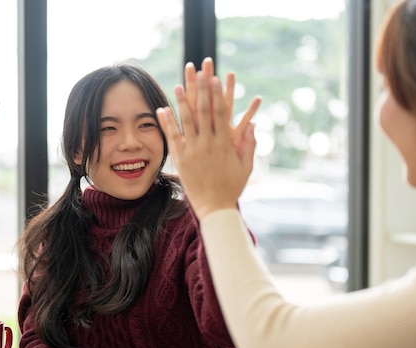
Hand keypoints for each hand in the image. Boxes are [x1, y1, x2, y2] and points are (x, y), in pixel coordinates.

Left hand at [157, 72, 258, 219]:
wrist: (215, 207)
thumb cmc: (232, 188)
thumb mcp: (246, 166)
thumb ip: (250, 145)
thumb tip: (253, 124)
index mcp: (225, 143)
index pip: (220, 113)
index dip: (217, 94)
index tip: (214, 78)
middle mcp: (208, 144)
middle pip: (204, 111)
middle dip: (201, 90)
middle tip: (198, 72)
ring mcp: (193, 151)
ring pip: (187, 121)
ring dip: (182, 102)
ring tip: (177, 85)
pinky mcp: (181, 159)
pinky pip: (173, 138)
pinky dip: (167, 123)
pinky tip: (162, 109)